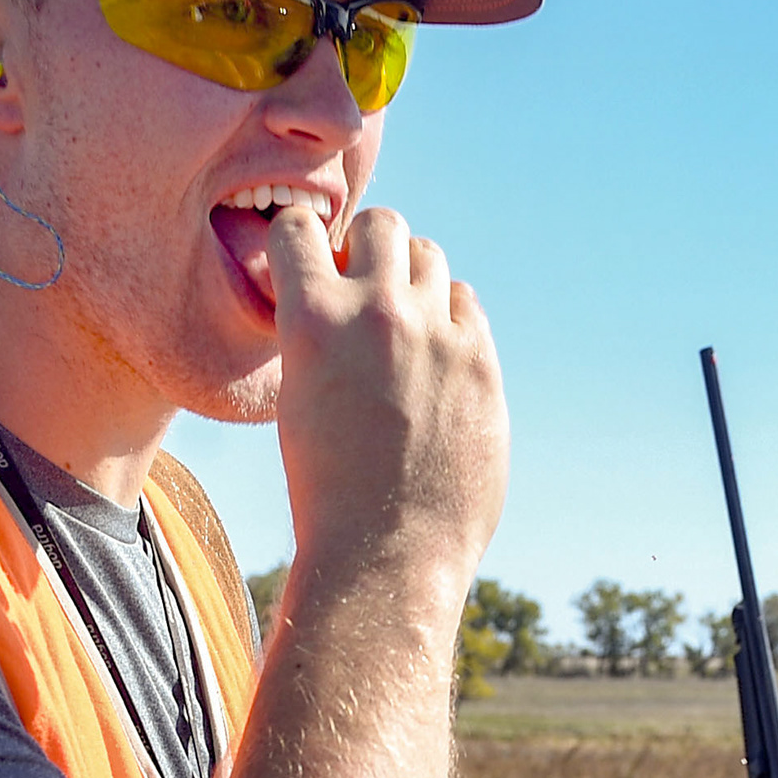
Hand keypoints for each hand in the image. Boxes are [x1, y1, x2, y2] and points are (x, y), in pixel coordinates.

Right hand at [263, 203, 506, 593]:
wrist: (384, 552)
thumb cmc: (325, 486)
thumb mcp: (295, 396)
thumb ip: (318, 332)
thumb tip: (340, 290)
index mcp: (312, 318)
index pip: (298, 225)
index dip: (302, 242)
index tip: (310, 262)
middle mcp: (377, 312)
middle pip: (383, 224)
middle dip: (370, 248)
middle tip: (365, 286)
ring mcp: (437, 335)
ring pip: (429, 257)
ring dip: (412, 278)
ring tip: (402, 322)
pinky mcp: (481, 363)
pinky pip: (466, 303)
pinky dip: (450, 317)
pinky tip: (436, 355)